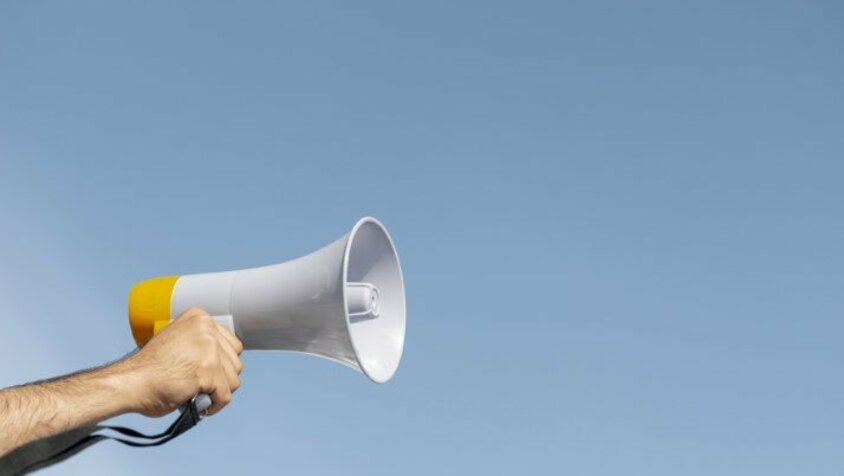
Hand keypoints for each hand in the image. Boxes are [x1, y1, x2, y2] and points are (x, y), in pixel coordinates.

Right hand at [116, 308, 243, 416]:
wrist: (129, 383)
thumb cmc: (149, 369)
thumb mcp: (179, 341)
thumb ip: (200, 343)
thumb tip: (225, 358)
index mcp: (200, 317)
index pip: (232, 345)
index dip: (221, 364)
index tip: (206, 373)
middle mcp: (207, 328)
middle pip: (236, 363)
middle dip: (220, 379)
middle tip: (200, 386)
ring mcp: (208, 349)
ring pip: (233, 380)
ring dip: (217, 392)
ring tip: (196, 394)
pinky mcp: (207, 371)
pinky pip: (224, 396)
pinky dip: (214, 406)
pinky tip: (200, 405)